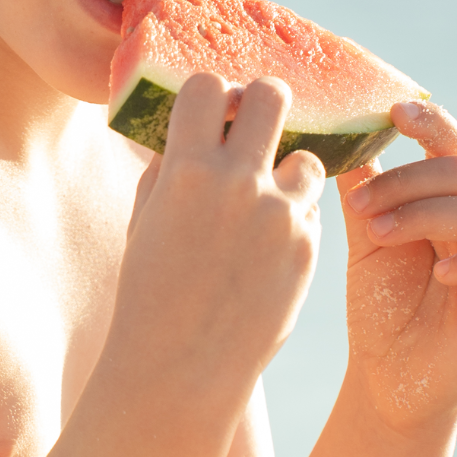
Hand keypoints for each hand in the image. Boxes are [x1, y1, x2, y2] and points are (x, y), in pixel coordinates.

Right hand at [111, 73, 323, 410]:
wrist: (181, 370)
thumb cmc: (151, 294)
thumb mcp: (145, 221)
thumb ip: (171, 167)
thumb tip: (197, 124)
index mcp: (186, 171)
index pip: (209, 86)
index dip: (213, 96)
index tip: (213, 116)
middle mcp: (238, 183)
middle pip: (273, 96)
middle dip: (265, 105)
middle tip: (258, 128)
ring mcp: (279, 216)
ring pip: (306, 159)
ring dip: (288, 174)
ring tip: (264, 210)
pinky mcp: (308, 249)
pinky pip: (310, 212)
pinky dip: (294, 223)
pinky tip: (267, 256)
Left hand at [338, 102, 456, 434]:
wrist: (388, 383)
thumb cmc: (382, 310)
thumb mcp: (366, 243)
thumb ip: (362, 193)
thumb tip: (338, 137)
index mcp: (452, 203)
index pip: (452, 147)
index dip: (430, 123)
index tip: (394, 112)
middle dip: (407, 181)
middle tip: (361, 207)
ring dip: (426, 215)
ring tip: (379, 234)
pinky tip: (439, 272)